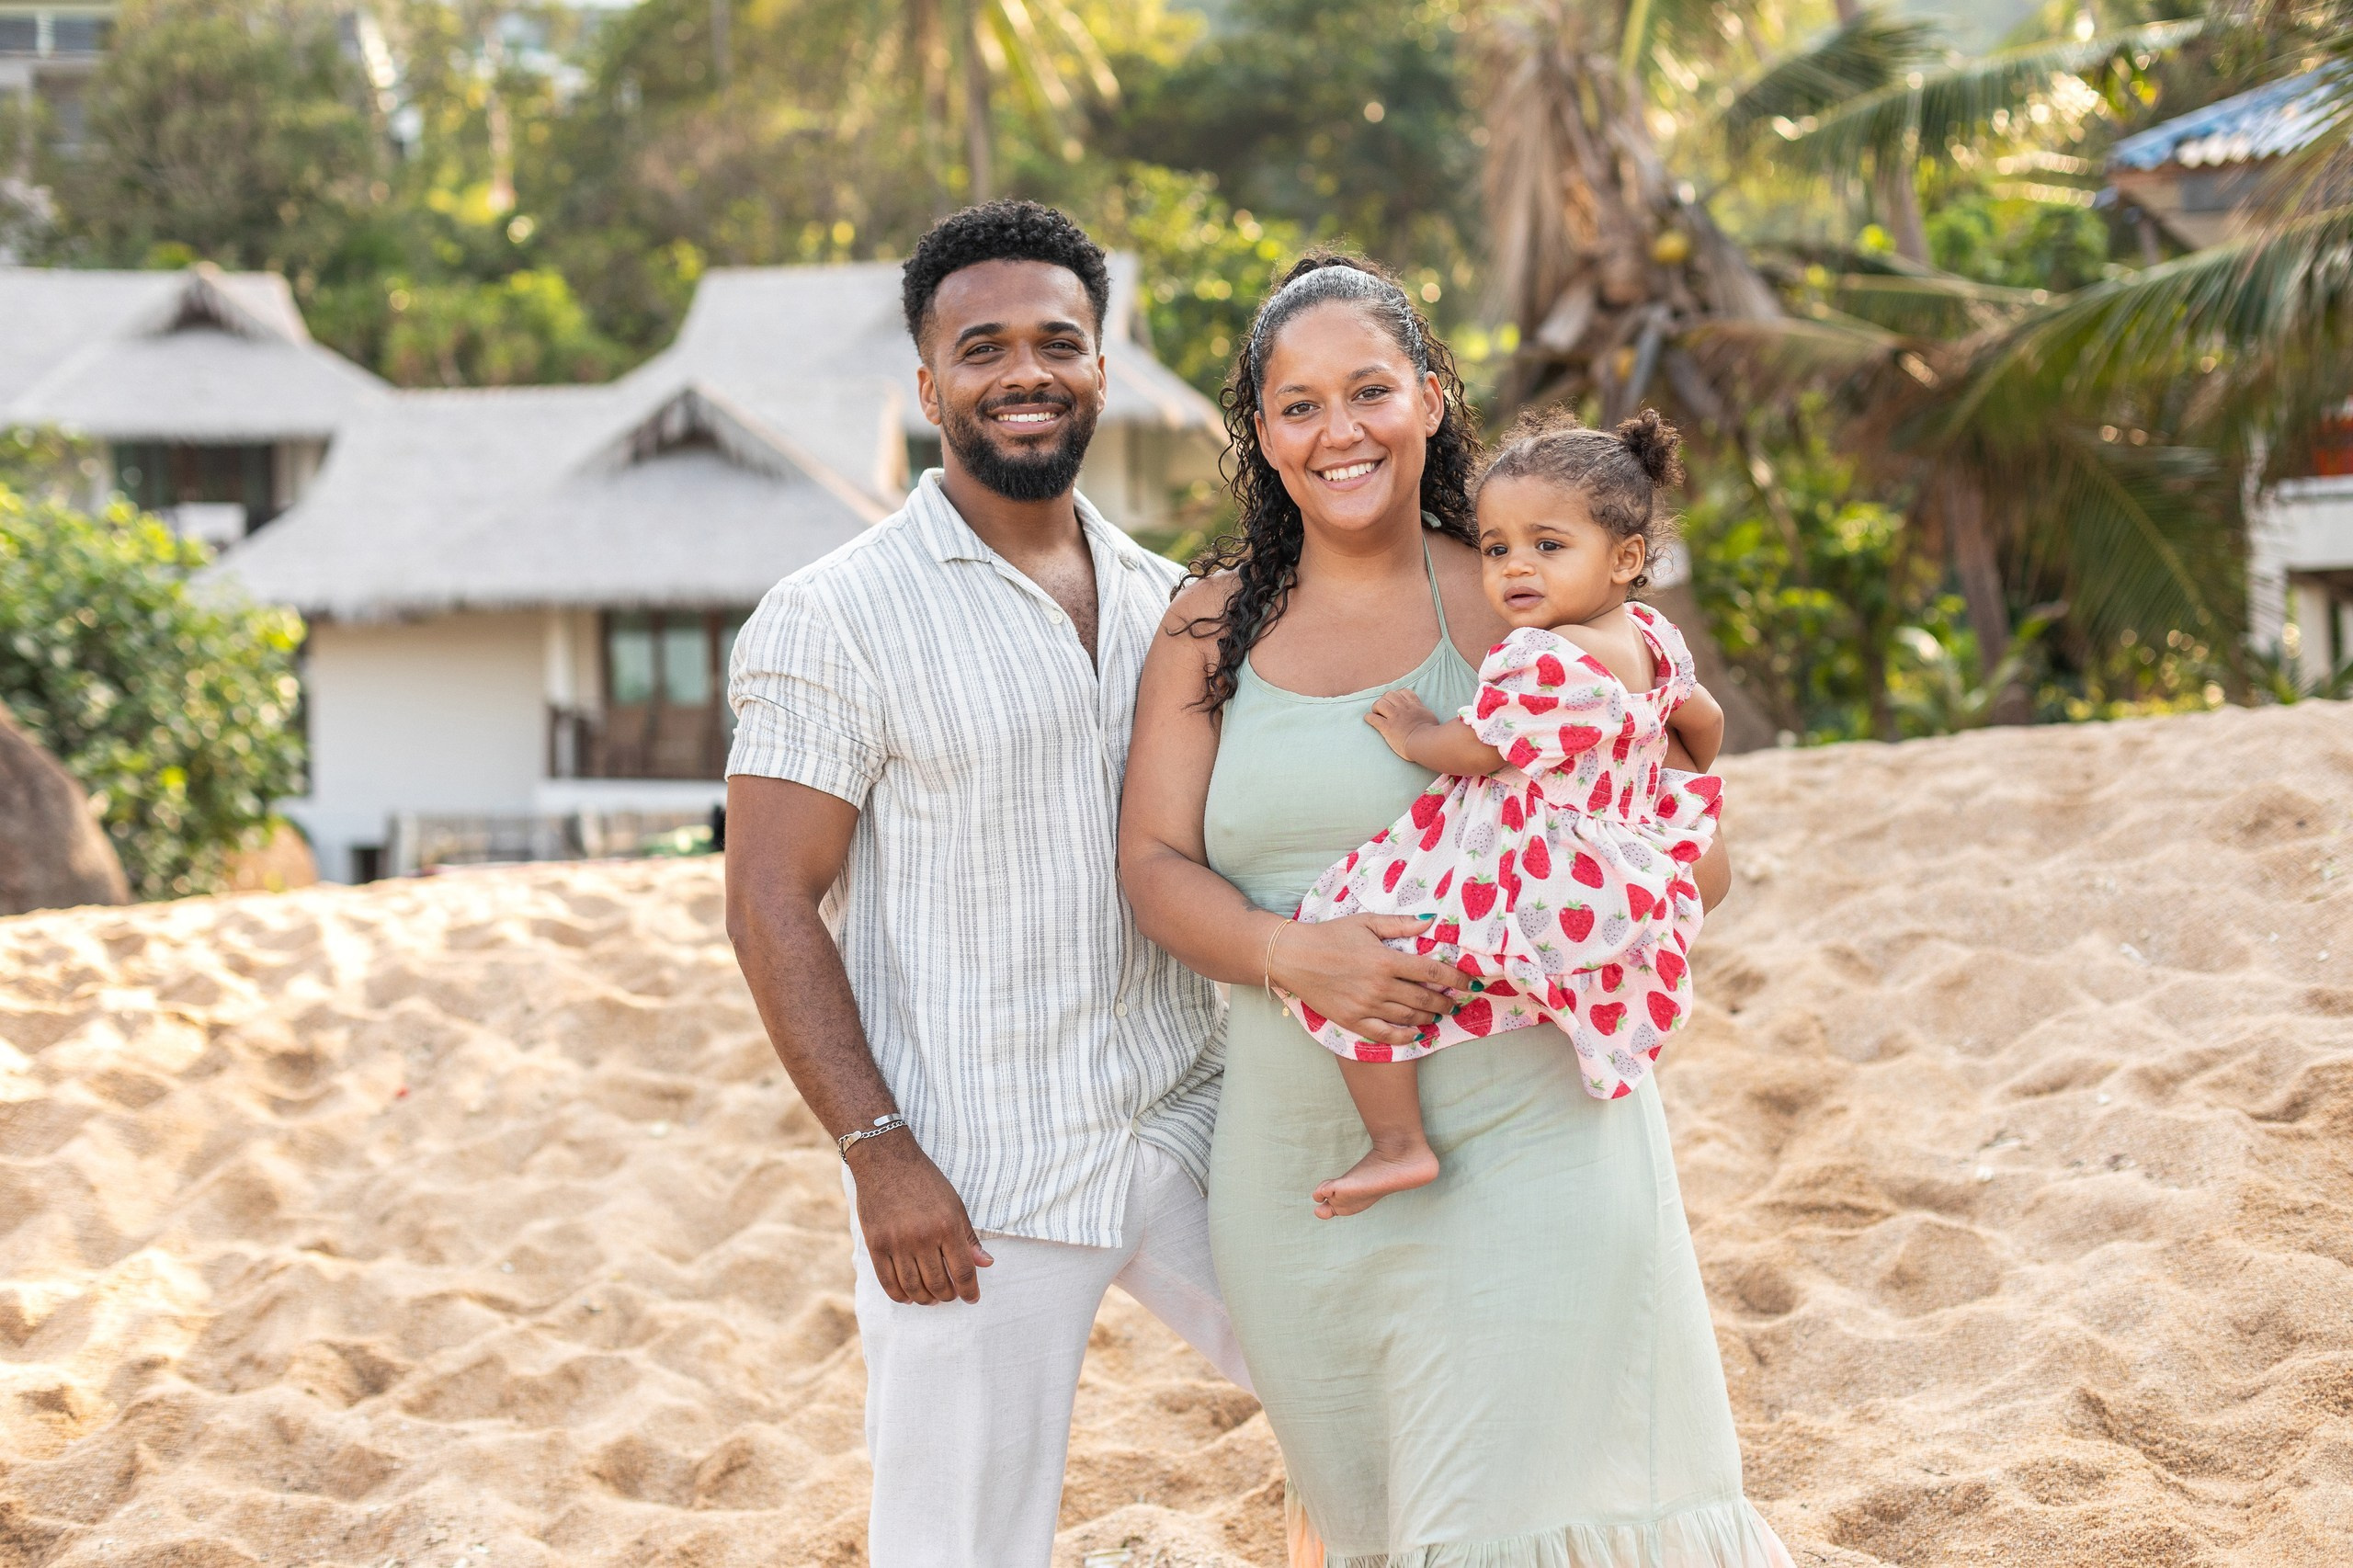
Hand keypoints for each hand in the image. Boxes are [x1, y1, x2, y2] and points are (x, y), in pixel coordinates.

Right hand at [849, 1133, 993, 1304]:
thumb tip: (985, 1264)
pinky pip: (888, 1281)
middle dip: (948, 1296)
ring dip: (925, 1299)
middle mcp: (923, 1237)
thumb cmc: (925, 1182)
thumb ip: (968, 1237)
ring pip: (913, 1287)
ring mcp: (897, 1242)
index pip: (963, 1271)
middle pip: (939, 1284)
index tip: (972, 1298)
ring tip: (931, 1298)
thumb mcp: (954, 1204)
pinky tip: (908, 1296)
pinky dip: (899, 1295)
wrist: (885, 1161)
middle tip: (950, 1295)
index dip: (970, 1290)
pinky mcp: (876, 1244)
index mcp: (947, 1226)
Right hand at [1272, 914, 1461, 1045]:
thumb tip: (1429, 921)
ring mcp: (1366, 1006)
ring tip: (1438, 1015)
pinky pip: (1385, 1034)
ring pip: (1408, 1017)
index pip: (1432, 972)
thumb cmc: (1330, 935)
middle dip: (1445, 1002)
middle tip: (1455, 1002)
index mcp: (1386, 960)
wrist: (1294, 956)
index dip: (1456, 979)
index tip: (1470, 983)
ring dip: (1429, 1017)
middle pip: (1424, 999)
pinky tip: (1416, 1034)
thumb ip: (1399, 924)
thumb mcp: (1365, 922)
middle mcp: (1379, 986)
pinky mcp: (1352, 1020)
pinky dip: (1405, 1037)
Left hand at [1365, 689, 1442, 763]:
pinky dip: (1369, 718)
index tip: (1396, 701)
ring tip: (1377, 713)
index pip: (1404, 692)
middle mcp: (1403, 709)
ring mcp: (1394, 717)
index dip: (1398, 695)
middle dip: (1385, 699)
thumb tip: (1426, 715)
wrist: (1425, 743)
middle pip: (1390, 695)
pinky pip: (1373, 718)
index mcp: (1414, 706)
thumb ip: (1425, 713)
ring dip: (1376, 707)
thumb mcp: (1431, 718)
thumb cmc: (1432, 734)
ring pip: (1380, 703)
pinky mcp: (1387, 727)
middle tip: (1384, 708)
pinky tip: (1369, 720)